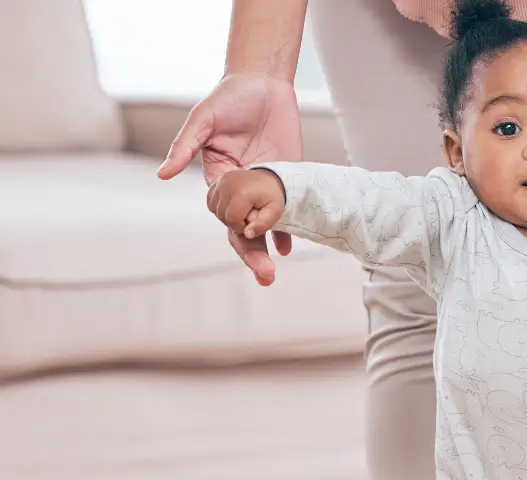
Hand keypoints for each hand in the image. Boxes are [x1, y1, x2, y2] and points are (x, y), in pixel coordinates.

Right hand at [156, 73, 301, 285]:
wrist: (265, 82)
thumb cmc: (230, 97)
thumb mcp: (205, 119)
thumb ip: (186, 146)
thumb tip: (162, 175)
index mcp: (219, 177)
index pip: (223, 213)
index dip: (232, 225)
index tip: (243, 232)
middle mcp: (242, 187)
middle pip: (244, 227)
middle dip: (250, 252)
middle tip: (263, 275)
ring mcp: (266, 186)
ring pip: (265, 224)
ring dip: (268, 248)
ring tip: (271, 273)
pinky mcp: (288, 179)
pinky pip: (288, 210)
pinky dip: (288, 230)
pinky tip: (289, 248)